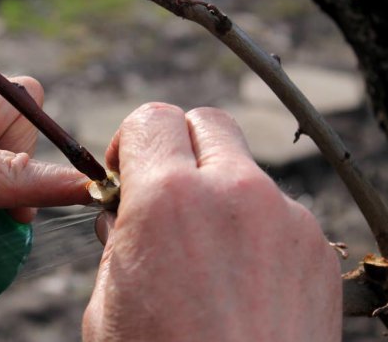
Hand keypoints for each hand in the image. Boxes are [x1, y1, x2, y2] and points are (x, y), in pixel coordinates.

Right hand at [84, 103, 340, 340]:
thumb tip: (123, 214)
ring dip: (217, 190)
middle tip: (163, 189)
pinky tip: (241, 276)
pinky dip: (252, 226)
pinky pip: (275, 211)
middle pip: (205, 122)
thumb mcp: (107, 304)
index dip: (128, 141)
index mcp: (167, 201)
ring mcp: (284, 219)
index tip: (125, 171)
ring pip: (242, 168)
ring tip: (205, 248)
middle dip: (177, 146)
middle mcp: (234, 195)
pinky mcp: (315, 248)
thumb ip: (116, 241)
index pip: (150, 119)